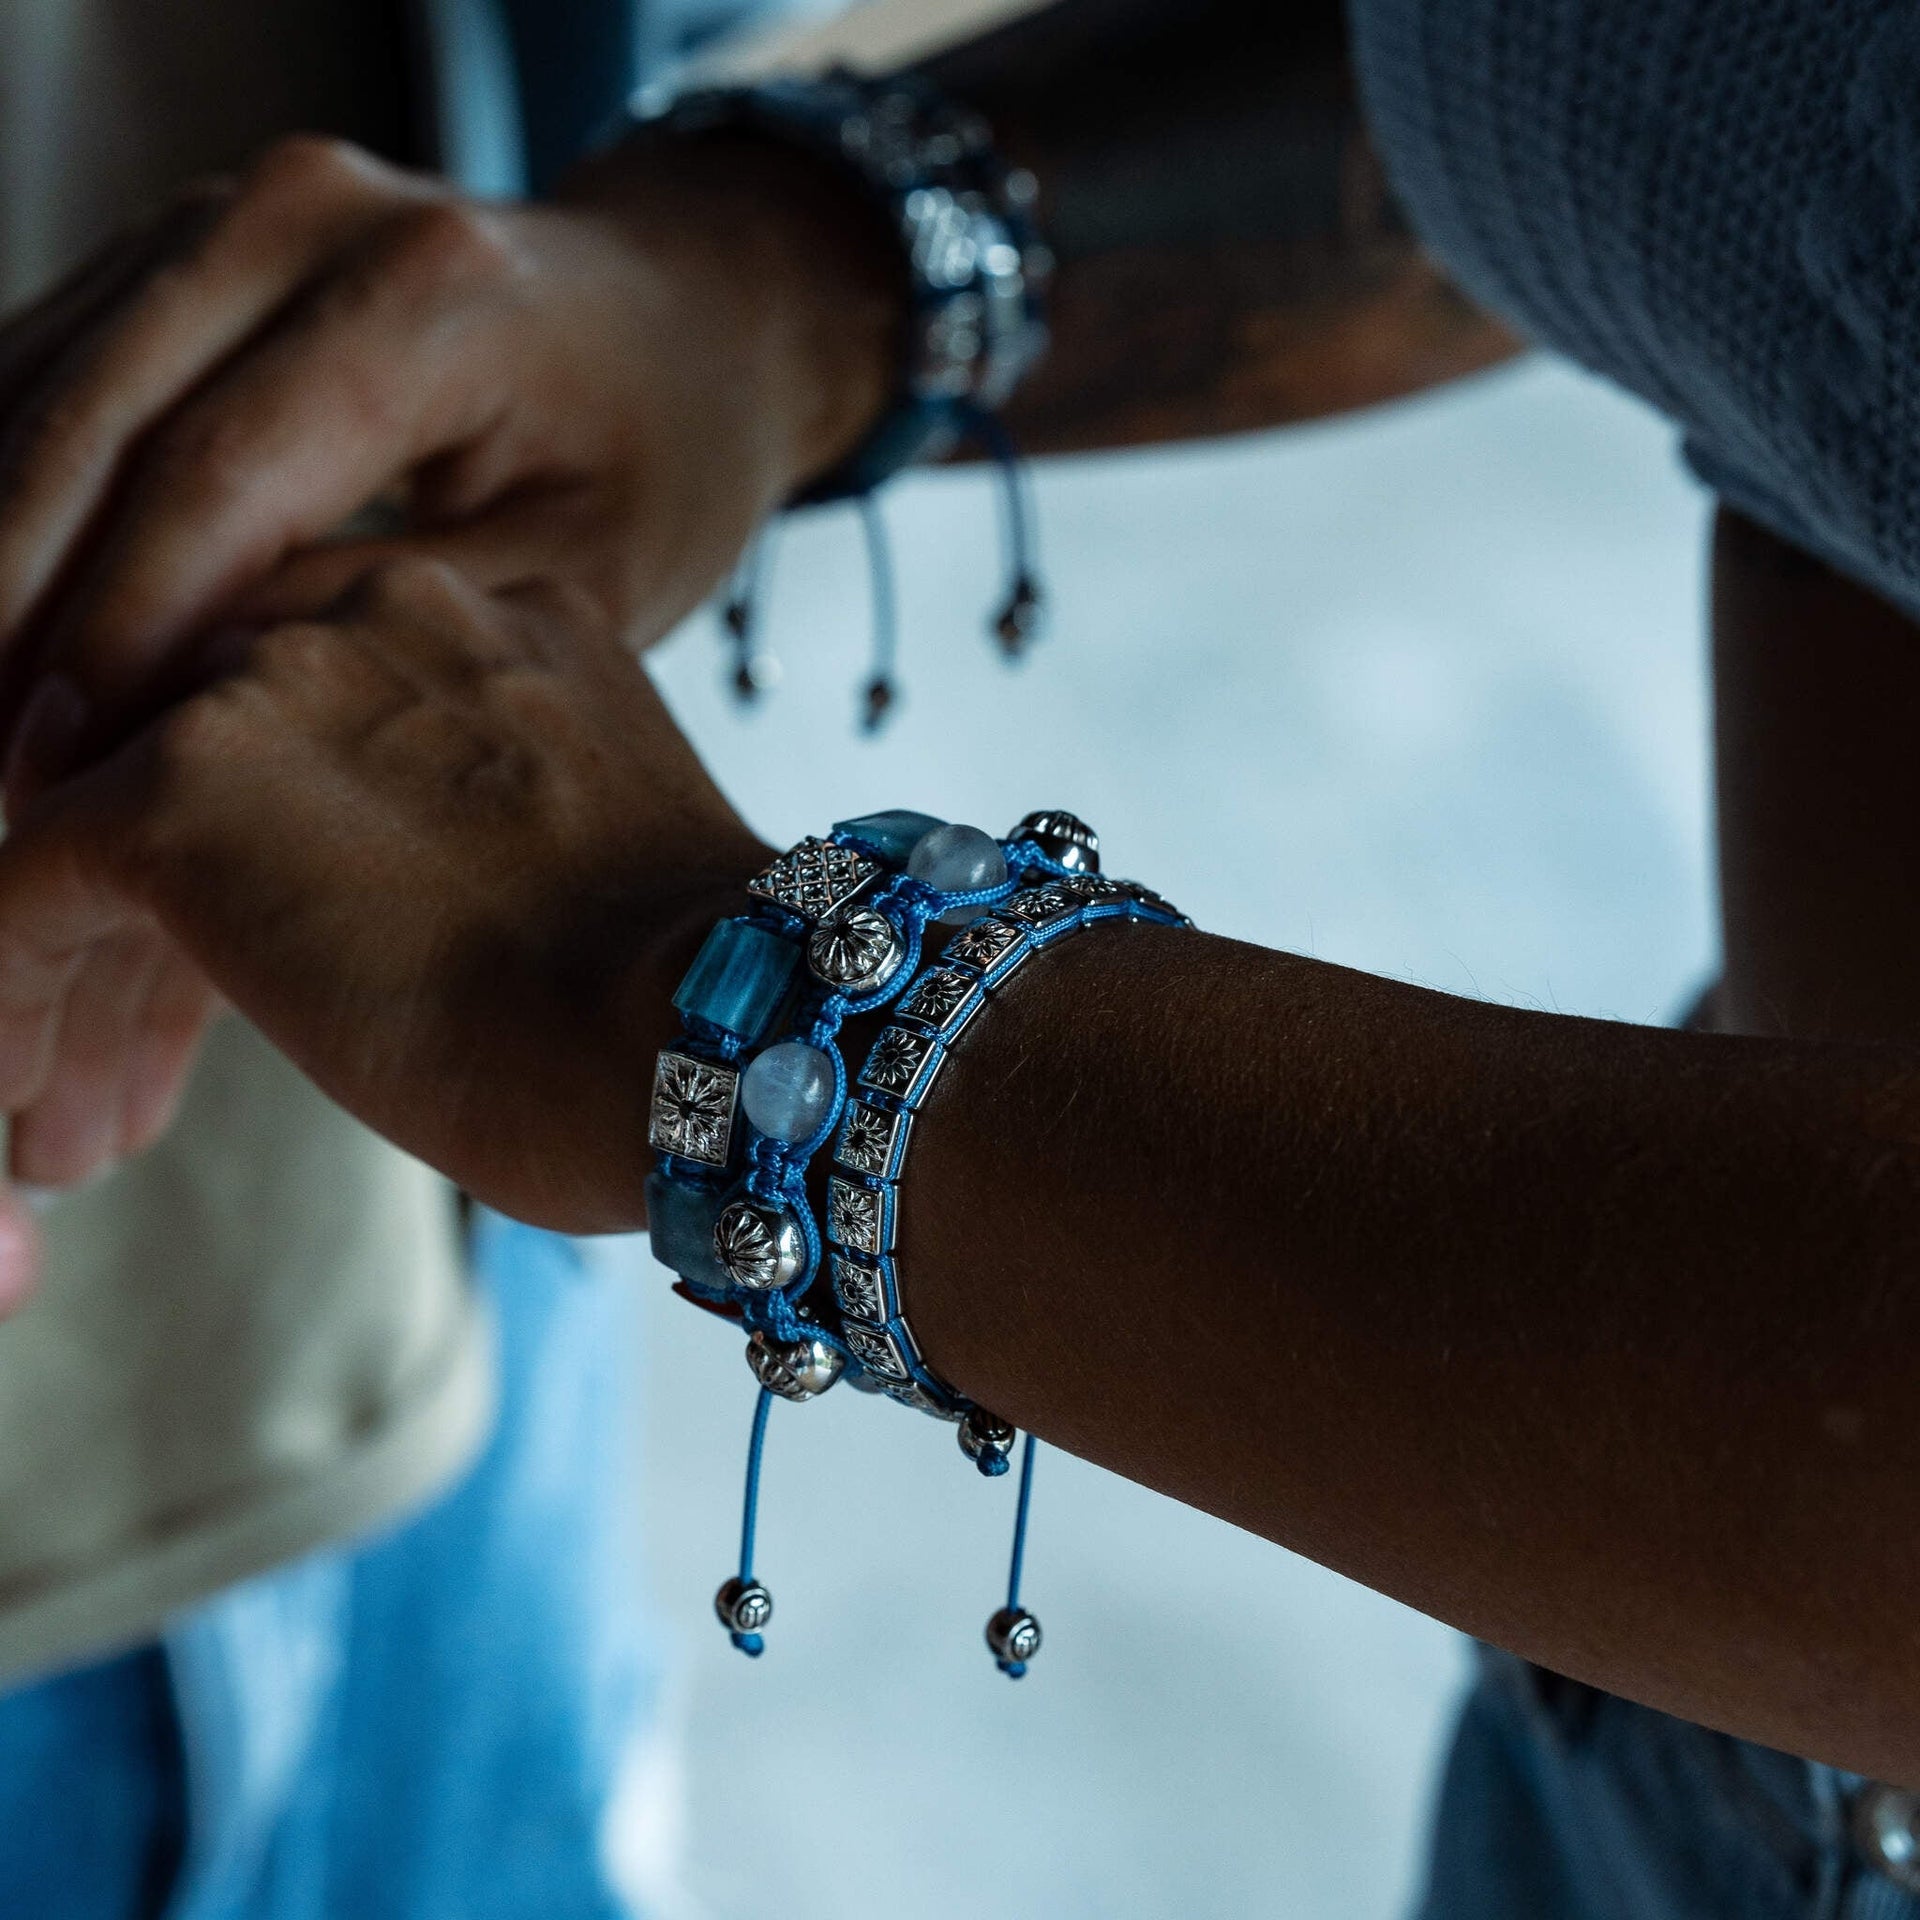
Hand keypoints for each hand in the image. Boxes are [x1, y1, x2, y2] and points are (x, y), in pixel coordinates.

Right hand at [0, 130, 898, 795]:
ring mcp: (235, 213)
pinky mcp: (194, 243)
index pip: (217, 480)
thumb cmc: (659, 456)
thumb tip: (202, 692)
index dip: (121, 635)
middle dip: (15, 602)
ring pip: (45, 384)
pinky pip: (60, 361)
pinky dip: (17, 483)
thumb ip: (397, 619)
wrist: (683, 327)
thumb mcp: (579, 570)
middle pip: (95, 420)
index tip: (61, 770)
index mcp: (427, 296)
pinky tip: (10, 606)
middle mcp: (307, 219)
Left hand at [0, 560, 769, 1230]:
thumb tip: (390, 907)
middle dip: (164, 938)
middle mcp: (373, 608)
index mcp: (491, 620)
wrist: (706, 1031)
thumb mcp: (586, 853)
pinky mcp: (174, 787)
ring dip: (85, 992)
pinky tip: (34, 1108)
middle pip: (208, 762)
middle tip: (137, 1082)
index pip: (318, 720)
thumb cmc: (686, 997)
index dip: (274, 867)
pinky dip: (14, 1002)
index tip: (256, 996)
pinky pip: (27, 888)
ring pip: (106, 819)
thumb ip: (480, 817)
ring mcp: (270, 682)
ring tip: (80, 1137)